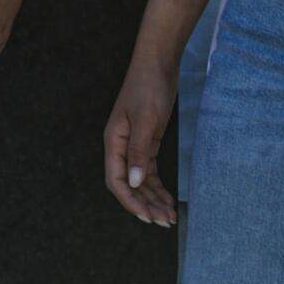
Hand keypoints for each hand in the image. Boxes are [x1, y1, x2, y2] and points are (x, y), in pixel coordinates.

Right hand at [103, 55, 178, 226]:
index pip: (117, 180)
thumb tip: (133, 183)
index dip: (130, 201)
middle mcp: (121, 146)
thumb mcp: (146, 120)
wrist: (158, 62)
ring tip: (169, 216)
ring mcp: (134, 144)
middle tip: (164, 221)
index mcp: (114, 141)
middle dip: (145, 205)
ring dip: (153, 198)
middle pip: (129, 184)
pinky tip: (168, 198)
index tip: (147, 216)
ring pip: (140, 180)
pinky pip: (149, 170)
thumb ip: (139, 152)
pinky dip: (157, 185)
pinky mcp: (147, 141)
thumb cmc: (148, 87)